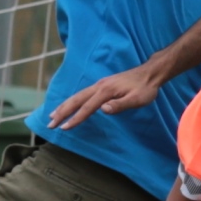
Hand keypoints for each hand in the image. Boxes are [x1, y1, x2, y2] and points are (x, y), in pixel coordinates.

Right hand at [47, 61, 161, 128]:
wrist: (149, 73)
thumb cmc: (145, 89)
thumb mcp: (137, 99)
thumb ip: (120, 105)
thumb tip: (103, 109)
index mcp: (106, 91)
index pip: (87, 107)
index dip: (75, 118)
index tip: (64, 127)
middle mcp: (99, 86)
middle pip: (76, 100)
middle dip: (62, 112)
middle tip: (50, 124)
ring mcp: (99, 85)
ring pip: (77, 96)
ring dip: (64, 106)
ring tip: (52, 115)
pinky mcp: (102, 85)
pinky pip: (82, 94)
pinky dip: (72, 101)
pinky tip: (69, 105)